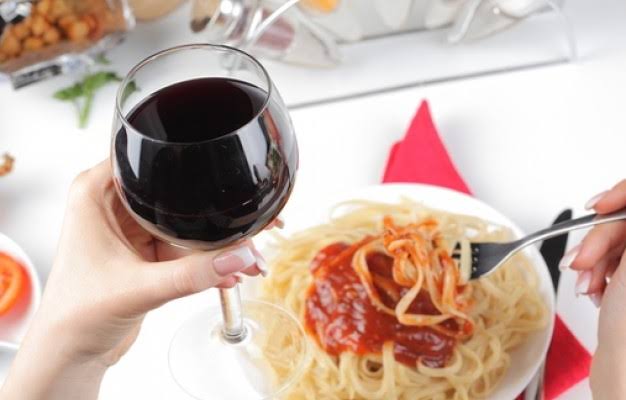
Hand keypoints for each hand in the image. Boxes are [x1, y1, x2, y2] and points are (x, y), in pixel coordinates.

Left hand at [1, 160, 267, 399]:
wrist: (72, 354)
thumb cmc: (74, 315)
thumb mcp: (138, 288)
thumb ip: (192, 273)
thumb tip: (236, 257)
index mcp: (96, 194)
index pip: (145, 159)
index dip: (184, 163)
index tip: (221, 173)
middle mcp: (114, 207)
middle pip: (174, 194)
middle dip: (211, 213)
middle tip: (245, 226)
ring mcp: (134, 231)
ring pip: (185, 224)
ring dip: (215, 243)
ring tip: (246, 255)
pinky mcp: (148, 254)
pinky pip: (187, 249)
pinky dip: (209, 261)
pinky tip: (230, 272)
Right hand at [560, 180, 625, 398]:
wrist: (623, 364)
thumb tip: (625, 194)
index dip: (619, 196)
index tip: (597, 206)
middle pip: (623, 223)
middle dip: (596, 241)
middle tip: (581, 261)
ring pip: (613, 241)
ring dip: (591, 259)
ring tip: (585, 282)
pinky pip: (609, 258)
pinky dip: (595, 269)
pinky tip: (591, 286)